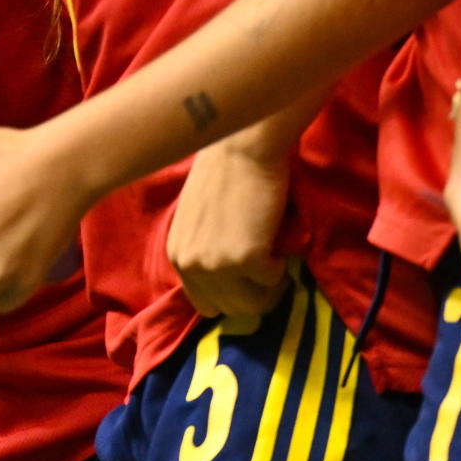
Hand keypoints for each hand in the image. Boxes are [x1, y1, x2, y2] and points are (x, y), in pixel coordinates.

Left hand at [166, 136, 292, 320]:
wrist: (241, 150)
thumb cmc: (223, 176)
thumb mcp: (198, 223)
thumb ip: (205, 252)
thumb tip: (230, 282)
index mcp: (177, 256)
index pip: (206, 303)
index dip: (232, 295)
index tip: (251, 280)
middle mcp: (191, 265)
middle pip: (231, 309)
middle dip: (255, 295)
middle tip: (272, 271)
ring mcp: (216, 265)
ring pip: (253, 304)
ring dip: (270, 285)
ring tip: (275, 257)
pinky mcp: (245, 260)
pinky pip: (273, 281)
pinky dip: (282, 265)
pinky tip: (277, 241)